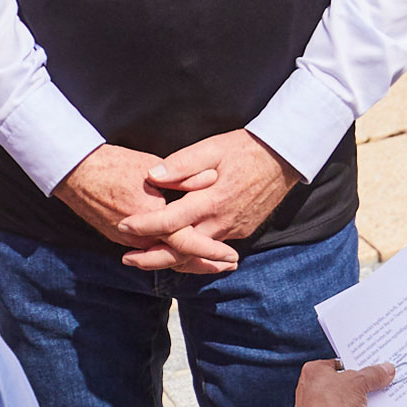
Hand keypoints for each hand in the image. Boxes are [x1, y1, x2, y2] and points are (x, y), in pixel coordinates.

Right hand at [54, 145, 235, 272]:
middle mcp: (138, 235)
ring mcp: (126, 240)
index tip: (231, 256)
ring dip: (188, 262)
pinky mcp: (118, 238)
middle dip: (205, 265)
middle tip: (228, 267)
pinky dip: (168, 255)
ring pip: (163, 258)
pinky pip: (149, 252)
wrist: (74, 172)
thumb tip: (212, 180)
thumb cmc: (113, 164)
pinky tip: (181, 253)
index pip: (187, 242)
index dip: (212, 251)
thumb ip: (183, 176)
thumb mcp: (152, 165)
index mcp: (150, 217)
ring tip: (211, 265)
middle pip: (178, 259)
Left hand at [115, 130, 297, 269]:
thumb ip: (181, 164)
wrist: (284, 158)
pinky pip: (212, 249)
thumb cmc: (245, 148)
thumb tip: (151, 176)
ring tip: (145, 258)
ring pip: (197, 253)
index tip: (123, 224)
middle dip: (152, 258)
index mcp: (211, 200)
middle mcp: (222, 221)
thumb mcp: (212, 148)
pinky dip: (192, 253)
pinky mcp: (241, 231)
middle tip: (127, 258)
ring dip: (171, 258)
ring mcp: (234, 229)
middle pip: (182, 249)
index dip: (144, 225)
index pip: (171, 221)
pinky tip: (176, 249)